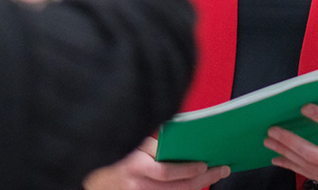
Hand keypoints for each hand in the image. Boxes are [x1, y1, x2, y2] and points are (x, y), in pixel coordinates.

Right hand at [84, 137, 229, 189]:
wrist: (96, 176)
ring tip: (215, 175)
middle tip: (221, 169)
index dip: (188, 170)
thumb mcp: (133, 143)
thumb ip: (154, 143)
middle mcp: (139, 185)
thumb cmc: (116, 150)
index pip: (166, 172)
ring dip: (199, 186)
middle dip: (204, 178)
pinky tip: (198, 184)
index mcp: (136, 165)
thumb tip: (181, 134)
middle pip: (178, 187)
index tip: (205, 164)